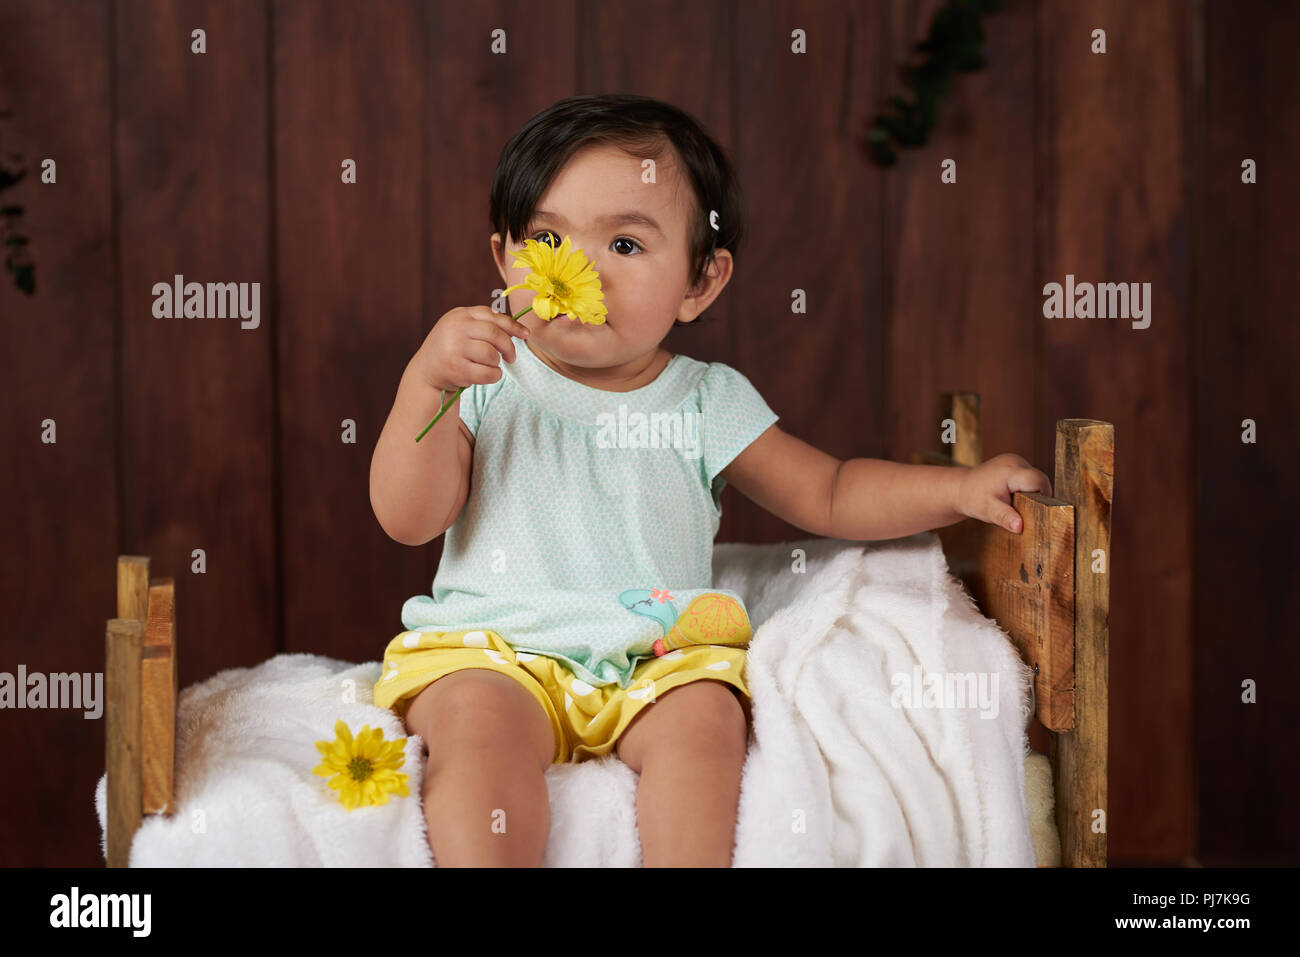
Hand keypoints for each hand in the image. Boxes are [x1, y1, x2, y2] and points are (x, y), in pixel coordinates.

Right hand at [411, 304, 530, 392]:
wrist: (426, 371)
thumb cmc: (452, 349)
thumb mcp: (463, 329)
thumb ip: (485, 325)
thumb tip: (518, 329)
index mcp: (459, 314)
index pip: (492, 316)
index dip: (512, 325)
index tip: (526, 334)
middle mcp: (455, 328)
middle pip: (495, 334)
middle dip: (508, 347)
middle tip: (511, 357)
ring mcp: (454, 349)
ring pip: (491, 355)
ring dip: (496, 363)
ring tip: (489, 365)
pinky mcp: (456, 369)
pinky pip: (488, 373)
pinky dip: (493, 376)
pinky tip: (486, 376)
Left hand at [954, 453, 1052, 533]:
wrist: (960, 488)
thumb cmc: (973, 499)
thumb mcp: (988, 511)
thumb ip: (1005, 517)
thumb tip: (1019, 527)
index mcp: (1011, 471)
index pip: (1039, 482)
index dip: (1042, 498)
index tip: (1032, 511)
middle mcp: (1015, 461)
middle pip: (1040, 480)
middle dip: (1036, 497)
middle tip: (1020, 509)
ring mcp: (1015, 460)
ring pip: (1035, 479)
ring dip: (1030, 492)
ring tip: (1013, 501)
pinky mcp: (1014, 463)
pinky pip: (1028, 477)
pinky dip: (1025, 488)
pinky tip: (1012, 495)